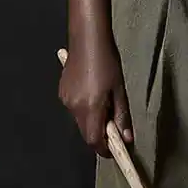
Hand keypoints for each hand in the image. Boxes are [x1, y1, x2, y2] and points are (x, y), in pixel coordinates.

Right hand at [58, 36, 132, 157]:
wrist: (87, 38)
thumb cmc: (107, 61)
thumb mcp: (120, 90)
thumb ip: (122, 116)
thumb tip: (126, 138)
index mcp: (89, 108)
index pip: (94, 141)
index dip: (105, 149)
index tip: (116, 149)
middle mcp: (73, 107)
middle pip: (86, 133)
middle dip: (100, 134)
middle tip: (115, 123)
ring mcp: (65, 100)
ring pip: (80, 121)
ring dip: (93, 120)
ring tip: (105, 102)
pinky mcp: (61, 92)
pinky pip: (74, 109)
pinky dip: (85, 109)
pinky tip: (93, 93)